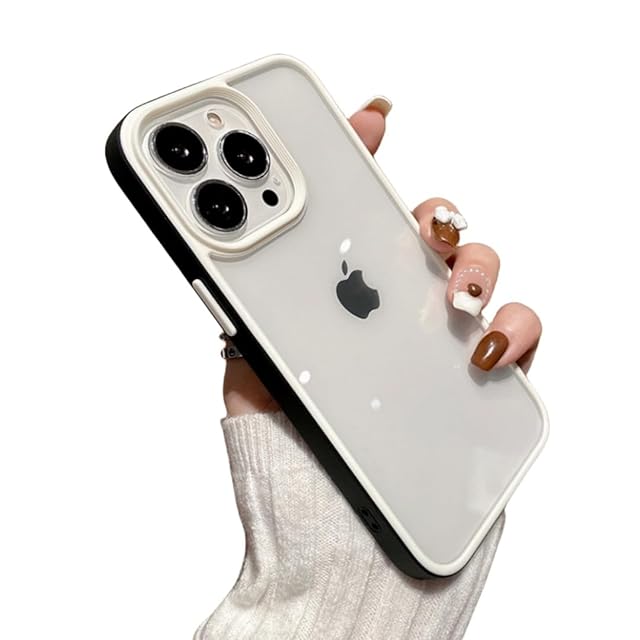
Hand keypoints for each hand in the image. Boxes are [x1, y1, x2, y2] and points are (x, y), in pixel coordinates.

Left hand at [223, 97, 541, 416]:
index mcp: (345, 279)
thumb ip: (244, 288)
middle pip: (432, 229)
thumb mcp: (248, 342)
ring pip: (479, 270)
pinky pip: (517, 332)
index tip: (373, 119)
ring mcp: (439, 330)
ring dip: (477, 267)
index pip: (363, 205)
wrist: (313, 487)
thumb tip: (228, 228)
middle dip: (436, 215)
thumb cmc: (282, 414)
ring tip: (454, 298)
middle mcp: (396, 296)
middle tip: (424, 228)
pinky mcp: (477, 369)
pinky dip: (512, 328)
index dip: (369, 153)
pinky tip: (483, 346)